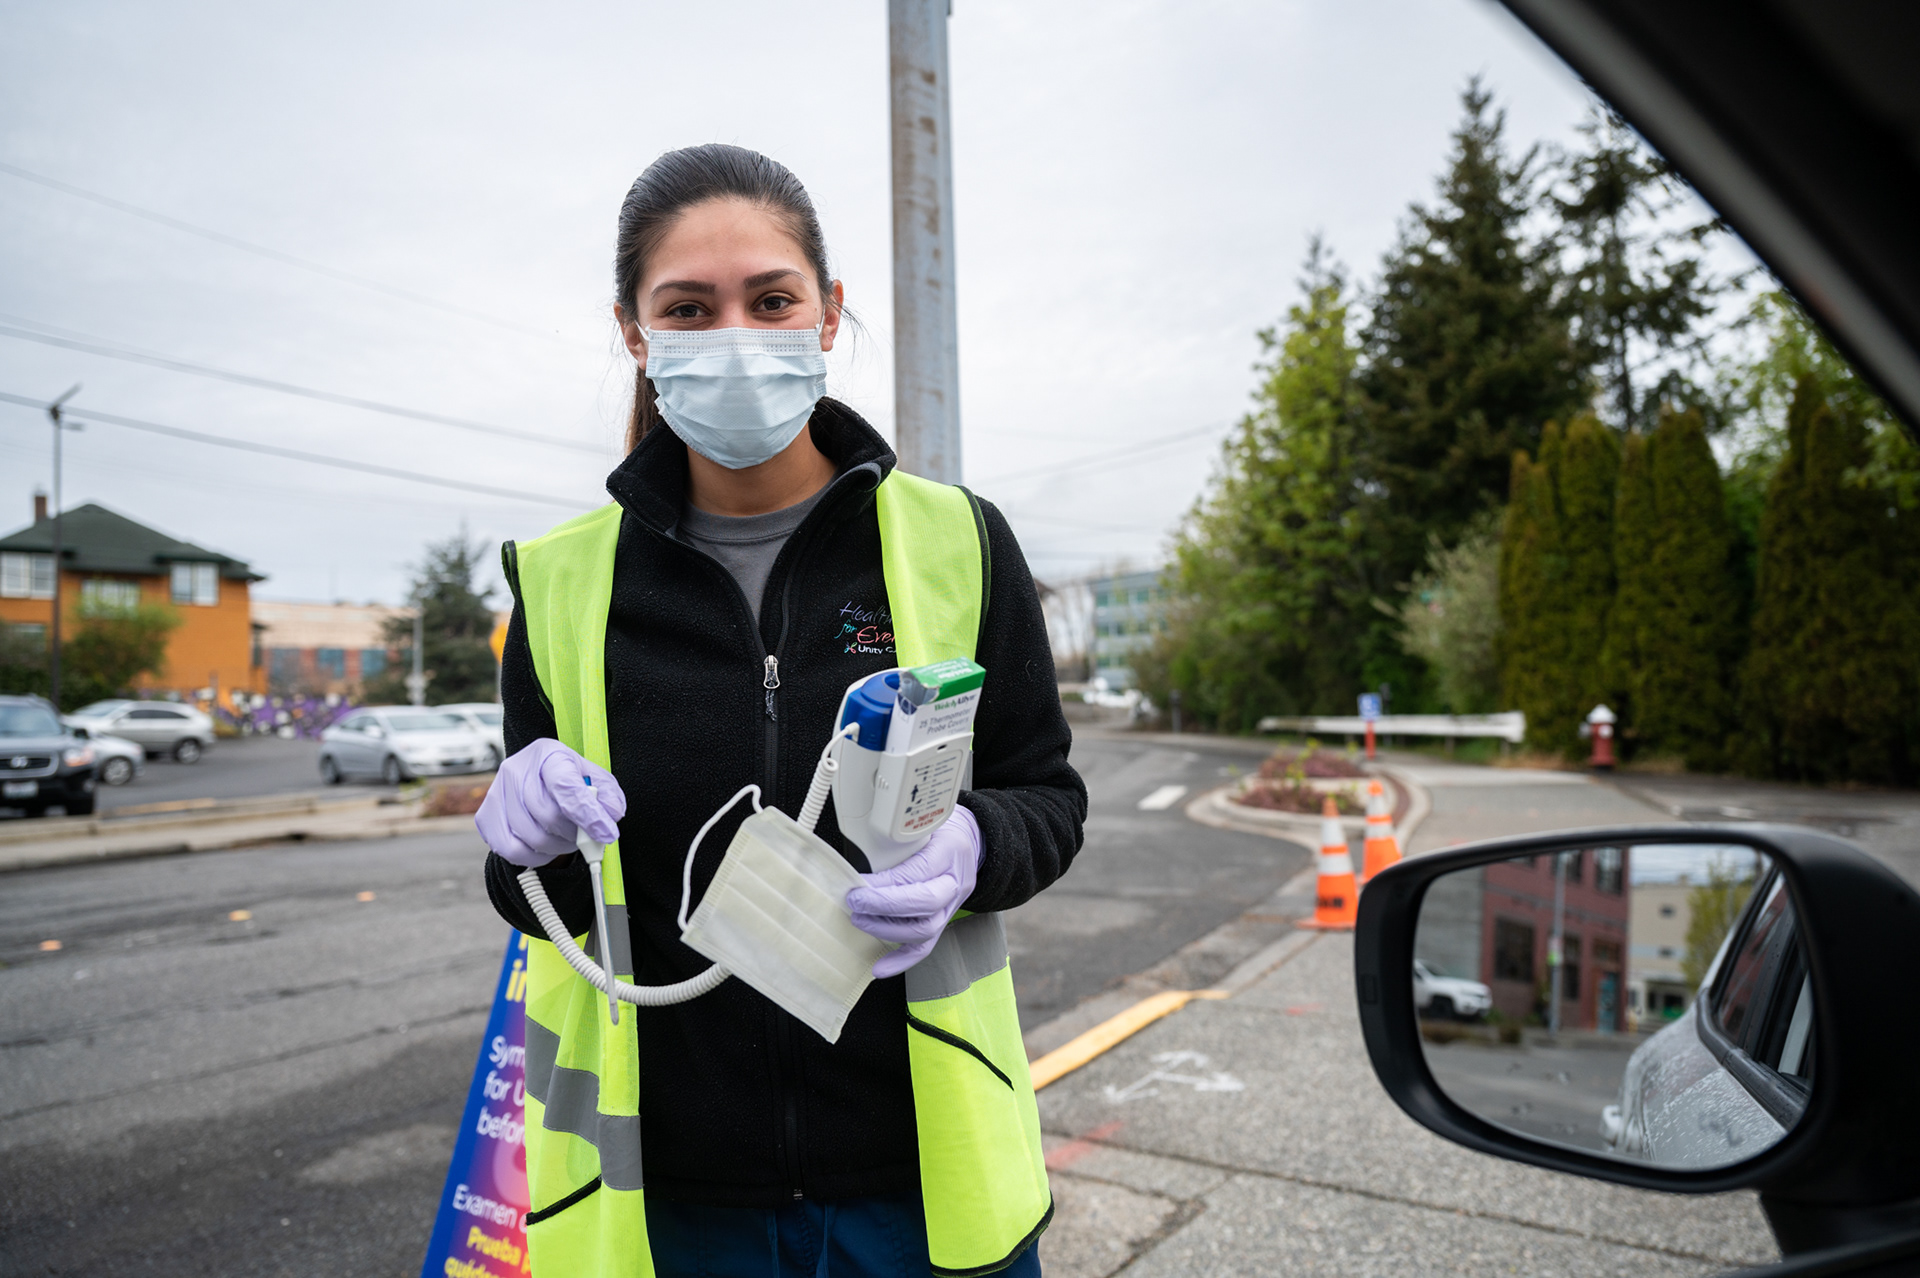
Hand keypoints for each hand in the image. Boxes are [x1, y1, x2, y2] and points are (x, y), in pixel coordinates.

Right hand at [475, 739, 626, 868]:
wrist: (536, 781)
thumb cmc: (568, 781)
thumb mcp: (595, 780)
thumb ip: (608, 795)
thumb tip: (611, 813)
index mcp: (547, 754)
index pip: (566, 787)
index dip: (588, 814)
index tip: (607, 834)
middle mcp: (516, 770)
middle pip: (549, 816)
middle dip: (573, 834)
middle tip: (585, 837)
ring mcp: (496, 793)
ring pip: (532, 837)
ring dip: (557, 847)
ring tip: (566, 838)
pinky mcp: (485, 817)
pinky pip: (512, 850)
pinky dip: (535, 856)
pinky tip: (545, 846)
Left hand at [847, 806, 982, 978]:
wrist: (973, 841)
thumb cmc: (942, 828)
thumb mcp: (922, 822)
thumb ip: (898, 837)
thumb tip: (857, 855)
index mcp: (949, 851)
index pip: (917, 872)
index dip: (885, 883)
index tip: (857, 882)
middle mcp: (954, 882)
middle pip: (924, 903)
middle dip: (883, 906)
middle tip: (854, 901)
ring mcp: (952, 906)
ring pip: (924, 929)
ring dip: (886, 929)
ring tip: (858, 919)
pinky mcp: (944, 921)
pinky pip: (926, 947)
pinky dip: (901, 960)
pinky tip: (878, 968)